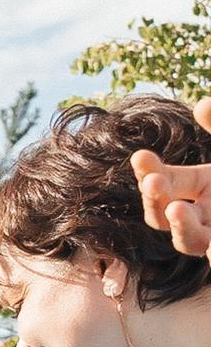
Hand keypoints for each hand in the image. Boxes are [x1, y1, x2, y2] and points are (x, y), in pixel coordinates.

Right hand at [133, 97, 210, 257]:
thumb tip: (202, 104)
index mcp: (202, 185)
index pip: (166, 180)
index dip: (149, 171)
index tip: (141, 156)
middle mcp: (205, 213)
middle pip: (163, 214)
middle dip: (154, 199)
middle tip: (152, 182)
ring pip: (188, 241)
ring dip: (180, 228)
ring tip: (178, 210)